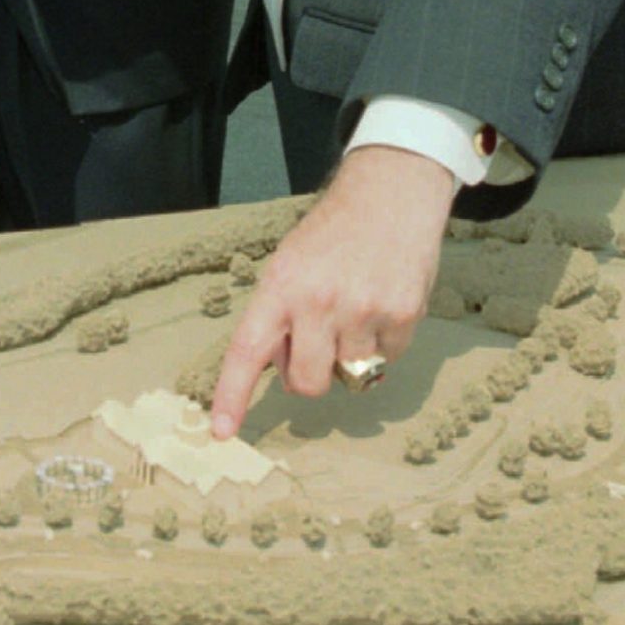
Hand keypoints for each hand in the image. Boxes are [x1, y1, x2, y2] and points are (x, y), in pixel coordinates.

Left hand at [210, 145, 454, 437]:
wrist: (391, 192)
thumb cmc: (334, 232)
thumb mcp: (291, 262)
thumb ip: (280, 315)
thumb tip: (283, 372)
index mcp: (281, 285)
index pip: (248, 349)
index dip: (233, 394)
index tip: (221, 432)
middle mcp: (318, 300)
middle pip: (307, 383)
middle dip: (311, 375)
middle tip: (320, 342)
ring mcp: (363, 310)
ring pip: (351, 376)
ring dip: (352, 355)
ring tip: (356, 307)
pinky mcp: (403, 315)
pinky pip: (388, 359)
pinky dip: (385, 341)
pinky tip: (383, 301)